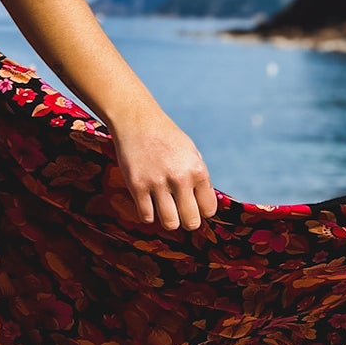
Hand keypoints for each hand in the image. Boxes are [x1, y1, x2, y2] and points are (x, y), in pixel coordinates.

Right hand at [104, 103, 217, 230]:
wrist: (137, 120)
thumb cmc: (166, 137)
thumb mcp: (190, 153)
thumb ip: (198, 178)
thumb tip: (203, 205)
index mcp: (197, 170)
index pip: (209, 209)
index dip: (201, 210)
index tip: (193, 205)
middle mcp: (180, 178)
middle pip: (191, 222)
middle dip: (187, 221)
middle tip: (179, 212)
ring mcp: (157, 183)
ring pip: (169, 223)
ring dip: (167, 219)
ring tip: (163, 208)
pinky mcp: (136, 186)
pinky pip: (146, 217)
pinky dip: (147, 213)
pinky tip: (147, 202)